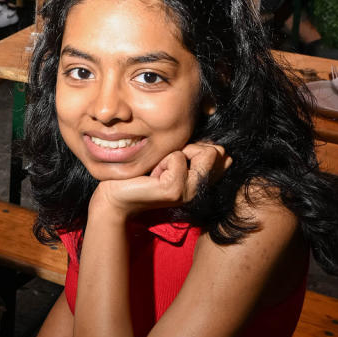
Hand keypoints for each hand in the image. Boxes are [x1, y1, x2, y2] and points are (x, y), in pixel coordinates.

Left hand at [89, 142, 229, 220]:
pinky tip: (152, 175)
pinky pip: (178, 158)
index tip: (176, 158)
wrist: (116, 193)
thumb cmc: (142, 172)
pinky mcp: (174, 190)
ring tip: (160, 169)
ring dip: (176, 154)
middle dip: (190, 147)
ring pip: (202, 154)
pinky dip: (163, 160)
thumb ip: (194, 150)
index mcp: (202, 182)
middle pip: (215, 152)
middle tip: (166, 163)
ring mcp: (189, 192)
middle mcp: (199, 190)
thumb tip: (216, 143)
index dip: (199, 147)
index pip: (221, 155)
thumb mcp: (173, 157)